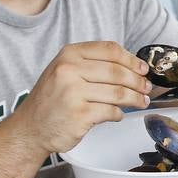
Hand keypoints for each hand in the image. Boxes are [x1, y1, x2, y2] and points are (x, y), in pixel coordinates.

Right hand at [10, 41, 152, 155]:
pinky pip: (111, 112)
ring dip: (135, 99)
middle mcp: (69, 70)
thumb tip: (134, 68)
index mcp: (69, 55)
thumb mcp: (65, 71)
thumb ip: (93, 64)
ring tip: (141, 101)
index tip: (143, 69)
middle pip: (117, 72)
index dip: (132, 59)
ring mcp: (73, 93)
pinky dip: (119, 114)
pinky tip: (118, 115)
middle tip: (146, 88)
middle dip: (138, 81)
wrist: (31, 127)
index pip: (110, 50)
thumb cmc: (53, 99)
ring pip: (118, 93)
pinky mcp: (79, 115)